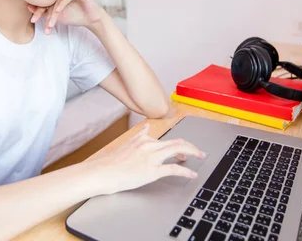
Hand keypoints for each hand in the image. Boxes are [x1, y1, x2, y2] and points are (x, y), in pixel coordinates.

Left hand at [28, 0, 103, 33]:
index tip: (33, 20)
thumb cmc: (75, 16)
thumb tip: (28, 6)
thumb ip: (44, 11)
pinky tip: (58, 12)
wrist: (91, 20)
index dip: (38, 9)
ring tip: (50, 24)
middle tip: (37, 22)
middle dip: (43, 12)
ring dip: (53, 13)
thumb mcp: (56, 16)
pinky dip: (62, 4)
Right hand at [87, 124, 206, 194]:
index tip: (184, 149)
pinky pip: (173, 169)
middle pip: (177, 142)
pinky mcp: (152, 170)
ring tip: (200, 157)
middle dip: (191, 147)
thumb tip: (146, 128)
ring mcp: (151, 157)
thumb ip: (138, 136)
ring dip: (192, 152)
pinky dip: (186, 171)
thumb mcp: (126, 144)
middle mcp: (149, 144)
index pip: (166, 138)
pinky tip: (192, 174)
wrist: (102, 172)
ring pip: (178, 149)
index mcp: (143, 138)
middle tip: (199, 152)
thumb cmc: (110, 162)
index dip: (179, 144)